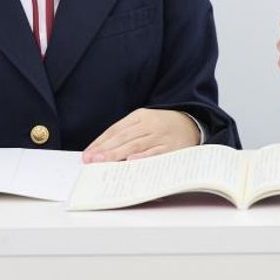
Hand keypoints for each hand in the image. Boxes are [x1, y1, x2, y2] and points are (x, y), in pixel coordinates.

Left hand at [82, 108, 199, 162]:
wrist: (191, 123)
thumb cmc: (162, 126)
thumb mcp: (144, 123)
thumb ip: (125, 135)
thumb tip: (101, 152)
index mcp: (139, 116)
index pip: (116, 129)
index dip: (100, 142)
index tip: (87, 155)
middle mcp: (149, 124)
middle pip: (123, 137)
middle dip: (105, 150)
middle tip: (91, 160)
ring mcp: (160, 135)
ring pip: (136, 144)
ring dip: (118, 154)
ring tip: (103, 162)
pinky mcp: (171, 147)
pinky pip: (156, 152)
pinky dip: (144, 157)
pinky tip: (131, 161)